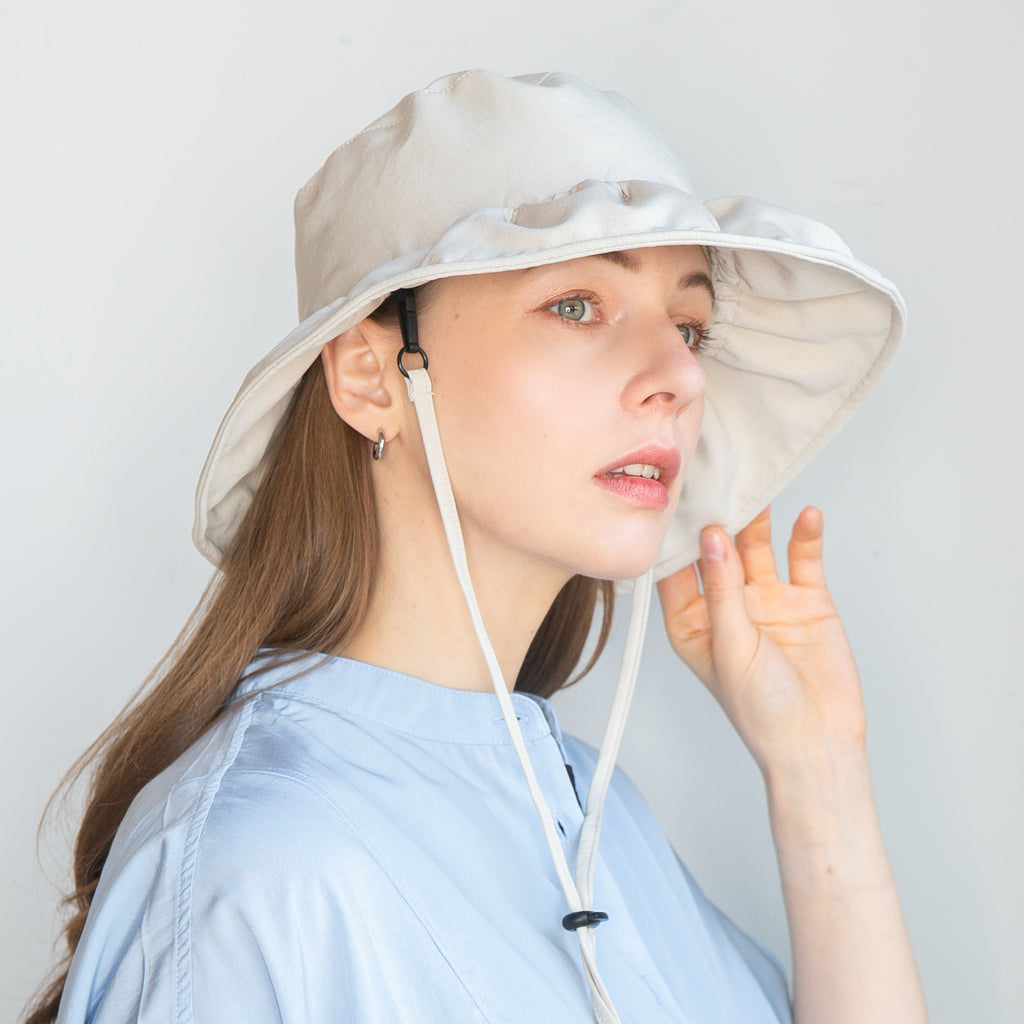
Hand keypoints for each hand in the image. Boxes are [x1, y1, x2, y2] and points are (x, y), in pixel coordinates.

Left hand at [657, 506, 866, 775]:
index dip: (674, 535)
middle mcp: (726, 606)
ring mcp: (766, 600)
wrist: (820, 744)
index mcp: (692, 622)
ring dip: (756, 519)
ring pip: (756, 546)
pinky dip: (804, 535)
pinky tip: (805, 515)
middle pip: (716, 549)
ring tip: (754, 487)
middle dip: (715, 517)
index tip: (672, 496)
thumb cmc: (762, 712)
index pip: (676, 568)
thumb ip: (722, 590)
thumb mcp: (731, 648)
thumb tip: (710, 538)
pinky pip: (802, 558)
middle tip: (713, 476)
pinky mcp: (806, 600)